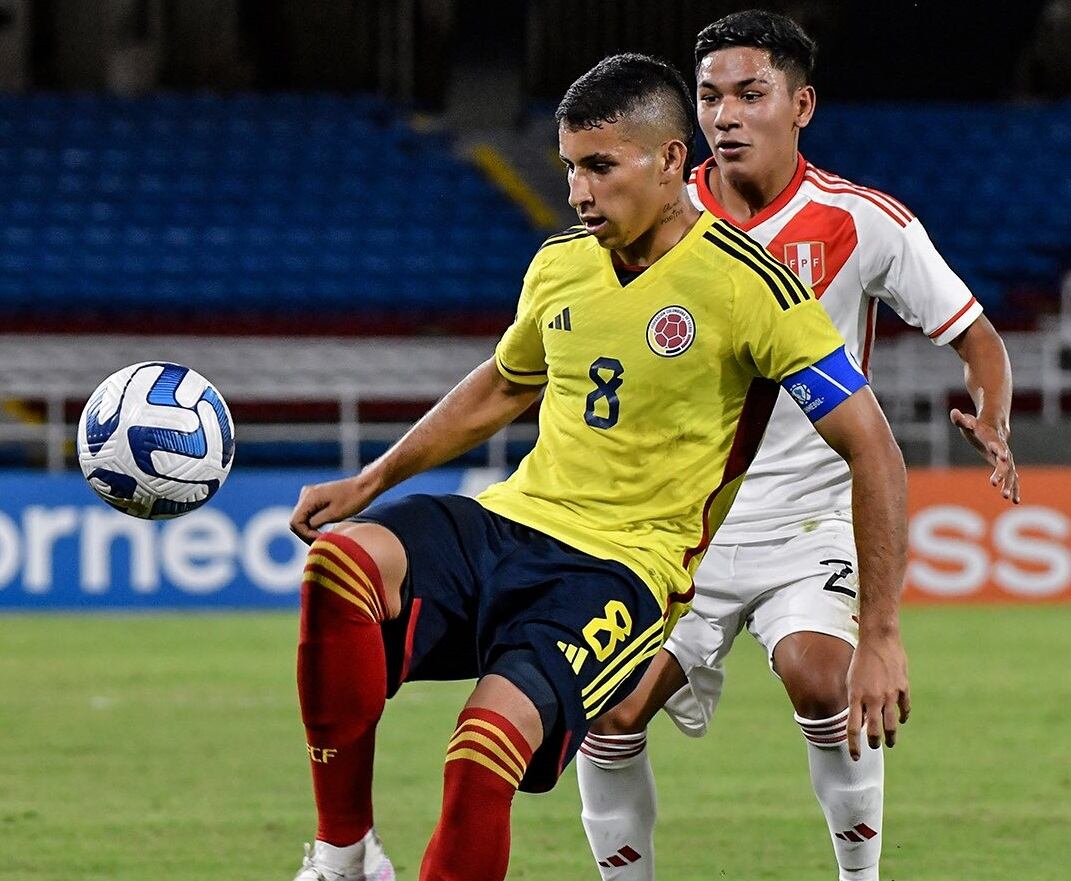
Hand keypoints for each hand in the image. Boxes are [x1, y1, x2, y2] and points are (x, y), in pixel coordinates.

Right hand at [289, 472, 381, 543]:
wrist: (364, 486)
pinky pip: (308, 515)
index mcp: (309, 497)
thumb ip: (315, 522)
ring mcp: (310, 495)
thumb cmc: (353, 499)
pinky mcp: (315, 498)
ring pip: (302, 519)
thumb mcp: (334, 514)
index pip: (295, 522)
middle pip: (296, 521)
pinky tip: (323, 531)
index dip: (305, 534)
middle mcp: (306, 494)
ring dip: (310, 531)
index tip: (320, 540)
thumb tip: (303, 531)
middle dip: (307, 534)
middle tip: (322, 542)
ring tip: (324, 538)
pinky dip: (313, 525)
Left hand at [846, 635, 909, 760]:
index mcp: (855, 696)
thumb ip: (855, 700)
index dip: (854, 746)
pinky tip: (901, 720)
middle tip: (873, 747)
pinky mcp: (903, 689)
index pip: (852, 729)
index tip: (855, 757)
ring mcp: (889, 694)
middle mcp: (872, 698)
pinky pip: (904, 709)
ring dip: (890, 737)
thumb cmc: (861, 659)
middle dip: (873, 743)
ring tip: (890, 742)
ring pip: (891, 725)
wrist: (879, 639)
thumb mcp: (851, 680)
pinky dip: (902, 717)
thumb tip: (857, 720)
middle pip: (874, 731)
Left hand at [949, 408, 1019, 503]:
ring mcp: (1007, 460)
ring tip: (1007, 498)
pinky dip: (1015, 488)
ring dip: (1010, 485)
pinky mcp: (1007, 467)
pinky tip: (1015, 500)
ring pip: (1011, 474)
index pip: (998, 446)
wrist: (994, 426)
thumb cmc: (977, 426)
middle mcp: (1003, 451)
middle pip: (1005, 464)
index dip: (1000, 451)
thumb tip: (953, 412)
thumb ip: (961, 420)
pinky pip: (1013, 479)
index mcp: (994, 440)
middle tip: (997, 485)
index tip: (1003, 458)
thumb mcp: (967, 422)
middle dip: (1002, 474)